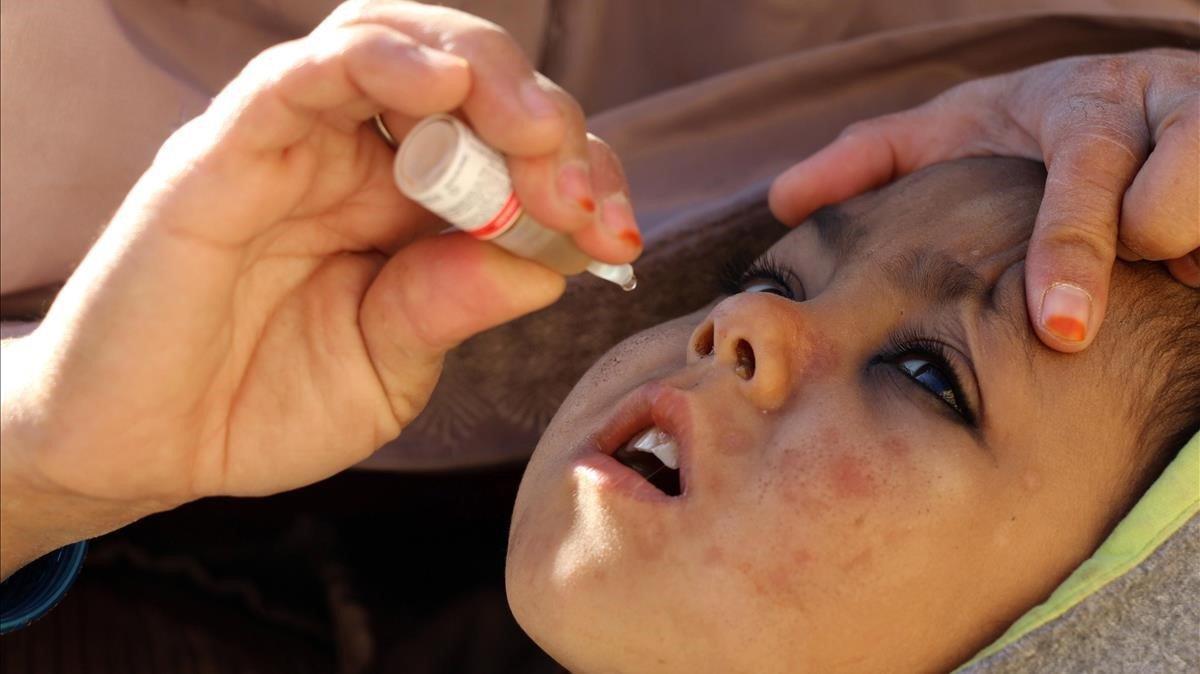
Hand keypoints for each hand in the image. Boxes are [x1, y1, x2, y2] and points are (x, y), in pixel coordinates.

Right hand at [0, 0, 638, 576]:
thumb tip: (547, 262)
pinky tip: (439, 84)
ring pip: (395, 45)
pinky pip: (302, 74)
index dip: (579, 177)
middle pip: (470, 82)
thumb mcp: (388, 368)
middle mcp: (361, 159)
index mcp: (411, 210)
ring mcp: (298, 144)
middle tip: (581, 188)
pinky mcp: (229, 146)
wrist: (144, 446)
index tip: (617, 234)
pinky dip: (377, 59)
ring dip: (482, 75)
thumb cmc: (263, 403)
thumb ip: (453, 306)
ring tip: (532, 132)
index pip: (514, 155)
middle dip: (547, 122)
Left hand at [768, 48, 1198, 352]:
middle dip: (1118, 264)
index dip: (1071, 251)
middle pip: (1160, 199)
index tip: (1059, 330)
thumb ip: (879, 158)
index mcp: (1083, 106)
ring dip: (1192, 257)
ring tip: (1169, 278)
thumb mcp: (961, 132)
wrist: (1147, 89)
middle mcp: (1161, 111)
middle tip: (1077, 335)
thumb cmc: (1037, 132)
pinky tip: (1194, 274)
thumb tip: (783, 201)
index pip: (1082, 177)